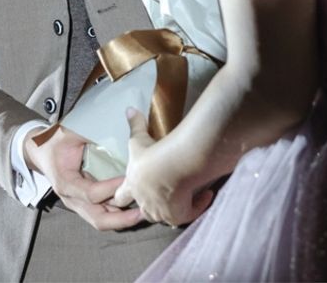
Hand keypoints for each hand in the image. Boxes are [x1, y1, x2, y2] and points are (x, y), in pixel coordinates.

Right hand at [24, 125, 143, 231]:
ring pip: (101, 221)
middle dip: (121, 219)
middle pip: (97, 218)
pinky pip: (102, 215)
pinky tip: (134, 211)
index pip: (91, 193)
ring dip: (122, 220)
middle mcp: (71, 198)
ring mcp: (77, 204)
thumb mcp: (69, 133)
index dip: (111, 189)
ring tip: (143, 214)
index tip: (129, 179)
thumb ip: (90, 133)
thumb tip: (116, 126)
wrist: (39, 152)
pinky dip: (117, 216)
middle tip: (142, 212)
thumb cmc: (55, 141)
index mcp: (65, 181)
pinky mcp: (84, 204)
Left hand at [113, 108, 213, 226]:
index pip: (121, 196)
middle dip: (147, 206)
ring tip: (181, 199)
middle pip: (142, 211)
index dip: (122, 196)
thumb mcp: (139, 138)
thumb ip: (135, 124)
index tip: (123, 196)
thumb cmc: (151, 153)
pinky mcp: (178, 215)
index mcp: (132, 184)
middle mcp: (145, 202)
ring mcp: (161, 211)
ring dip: (170, 209)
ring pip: (163, 216)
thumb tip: (129, 109)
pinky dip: (198, 205)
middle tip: (156, 200)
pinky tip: (206, 195)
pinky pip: (189, 214)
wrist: (170, 167)